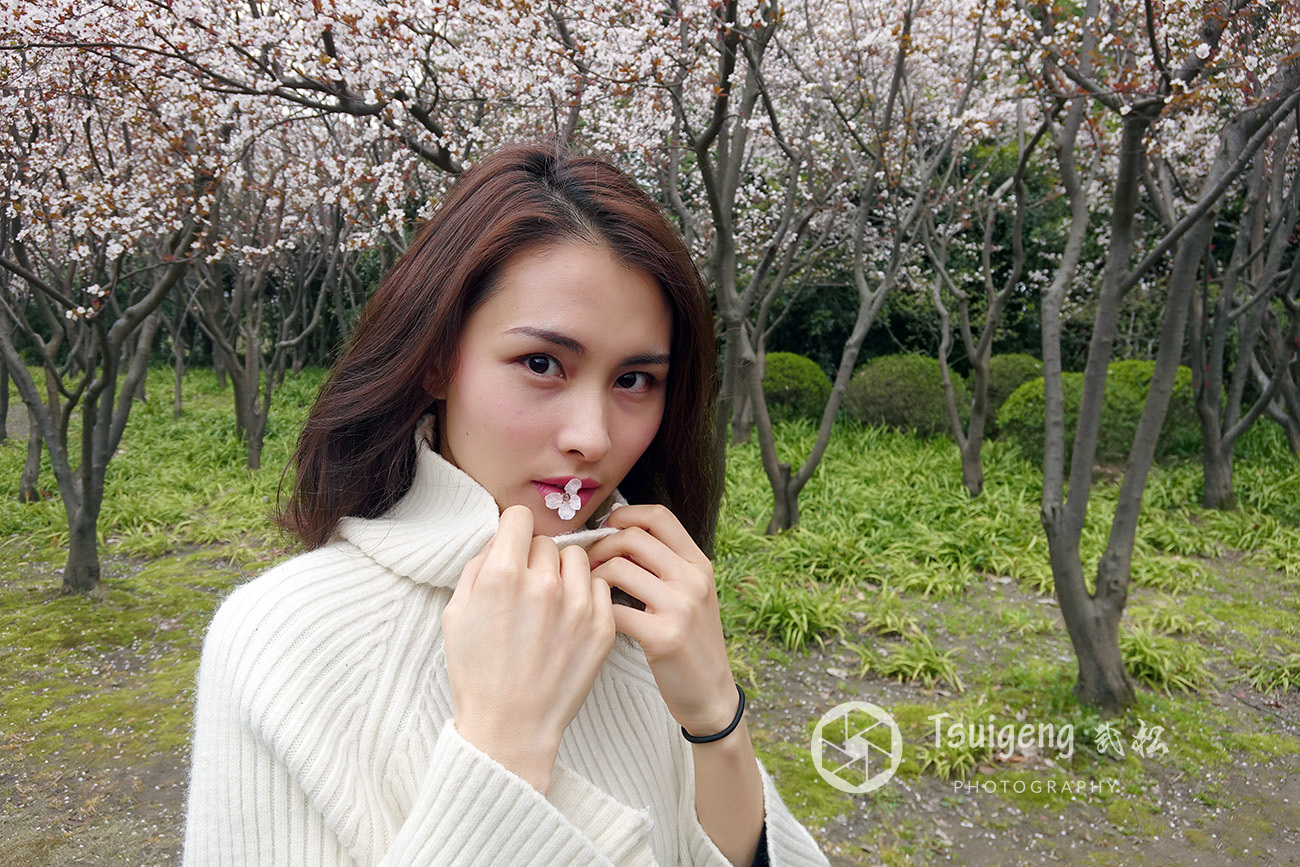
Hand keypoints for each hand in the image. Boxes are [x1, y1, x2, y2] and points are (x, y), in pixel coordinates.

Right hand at [442, 505, 616, 792]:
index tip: (512, 548)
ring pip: (577, 558)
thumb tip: (499, 541)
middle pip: (545, 541)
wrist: (511, 728)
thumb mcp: (456, 614)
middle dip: (534, 559)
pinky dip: (586, 596)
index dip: (511, 531)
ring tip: (550, 603)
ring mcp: (578, 606)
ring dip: (563, 573)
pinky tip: (568, 619)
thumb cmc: (478, 674)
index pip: (518, 518)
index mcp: (503, 576)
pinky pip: (599, 586)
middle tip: (525, 590)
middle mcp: (544, 584)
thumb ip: (477, 567)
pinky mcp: (602, 626)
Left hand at [585, 505, 737, 737]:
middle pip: (633, 537)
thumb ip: (662, 566)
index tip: (605, 530)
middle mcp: (693, 579)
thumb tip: (616, 535)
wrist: (711, 695)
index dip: (624, 515)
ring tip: (586, 591)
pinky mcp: (664, 637)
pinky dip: (596, 611)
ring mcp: (681, 607)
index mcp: (698, 564)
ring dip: (592, 577)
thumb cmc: (690, 644)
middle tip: (585, 564)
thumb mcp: (690, 596)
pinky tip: (595, 619)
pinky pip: (613, 609)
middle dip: (600, 546)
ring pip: (619, 569)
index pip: (658, 516)